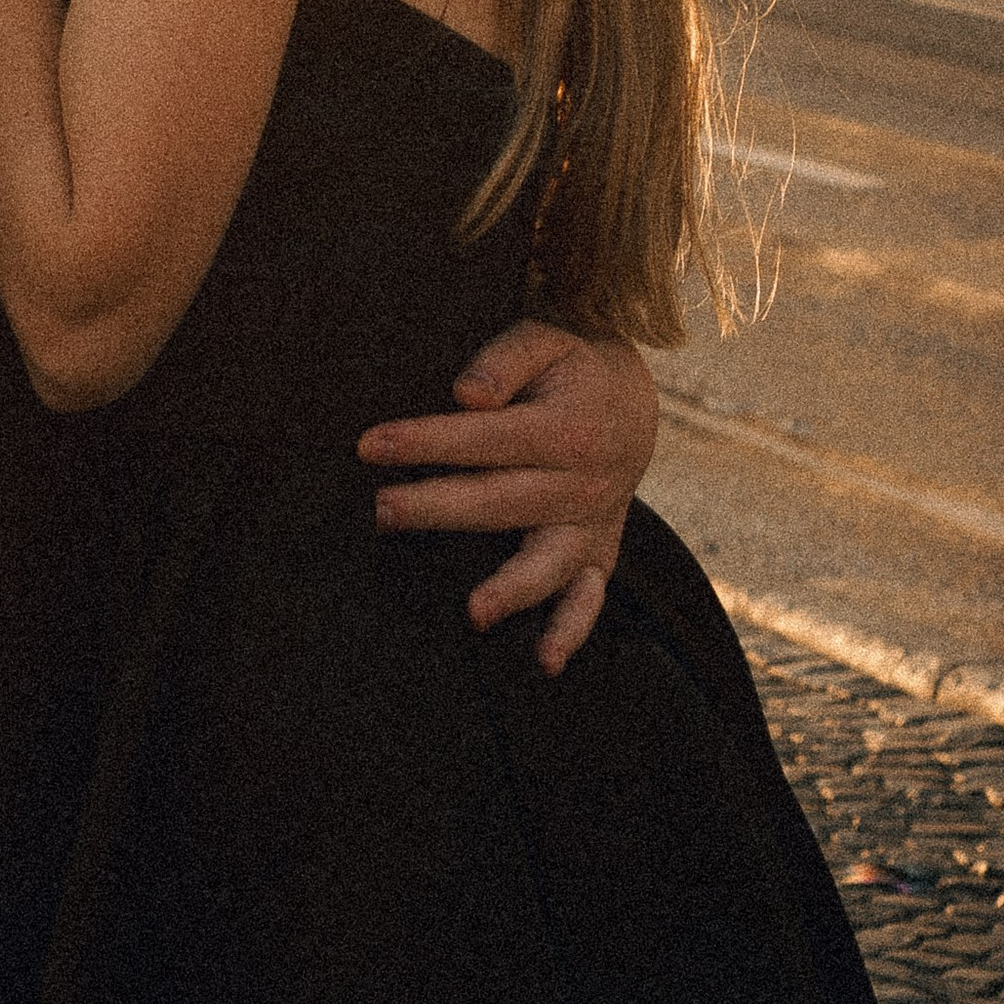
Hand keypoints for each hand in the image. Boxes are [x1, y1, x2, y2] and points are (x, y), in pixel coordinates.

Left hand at [357, 322, 656, 672]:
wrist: (633, 404)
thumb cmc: (570, 367)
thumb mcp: (545, 340)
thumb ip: (504, 360)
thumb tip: (465, 395)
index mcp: (567, 427)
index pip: (487, 437)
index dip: (427, 440)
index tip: (370, 446)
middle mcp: (585, 482)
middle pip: (504, 502)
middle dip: (438, 509)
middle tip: (381, 511)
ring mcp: (594, 524)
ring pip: (550, 562)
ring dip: (512, 590)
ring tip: (472, 612)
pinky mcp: (598, 553)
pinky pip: (590, 598)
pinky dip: (570, 630)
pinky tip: (544, 662)